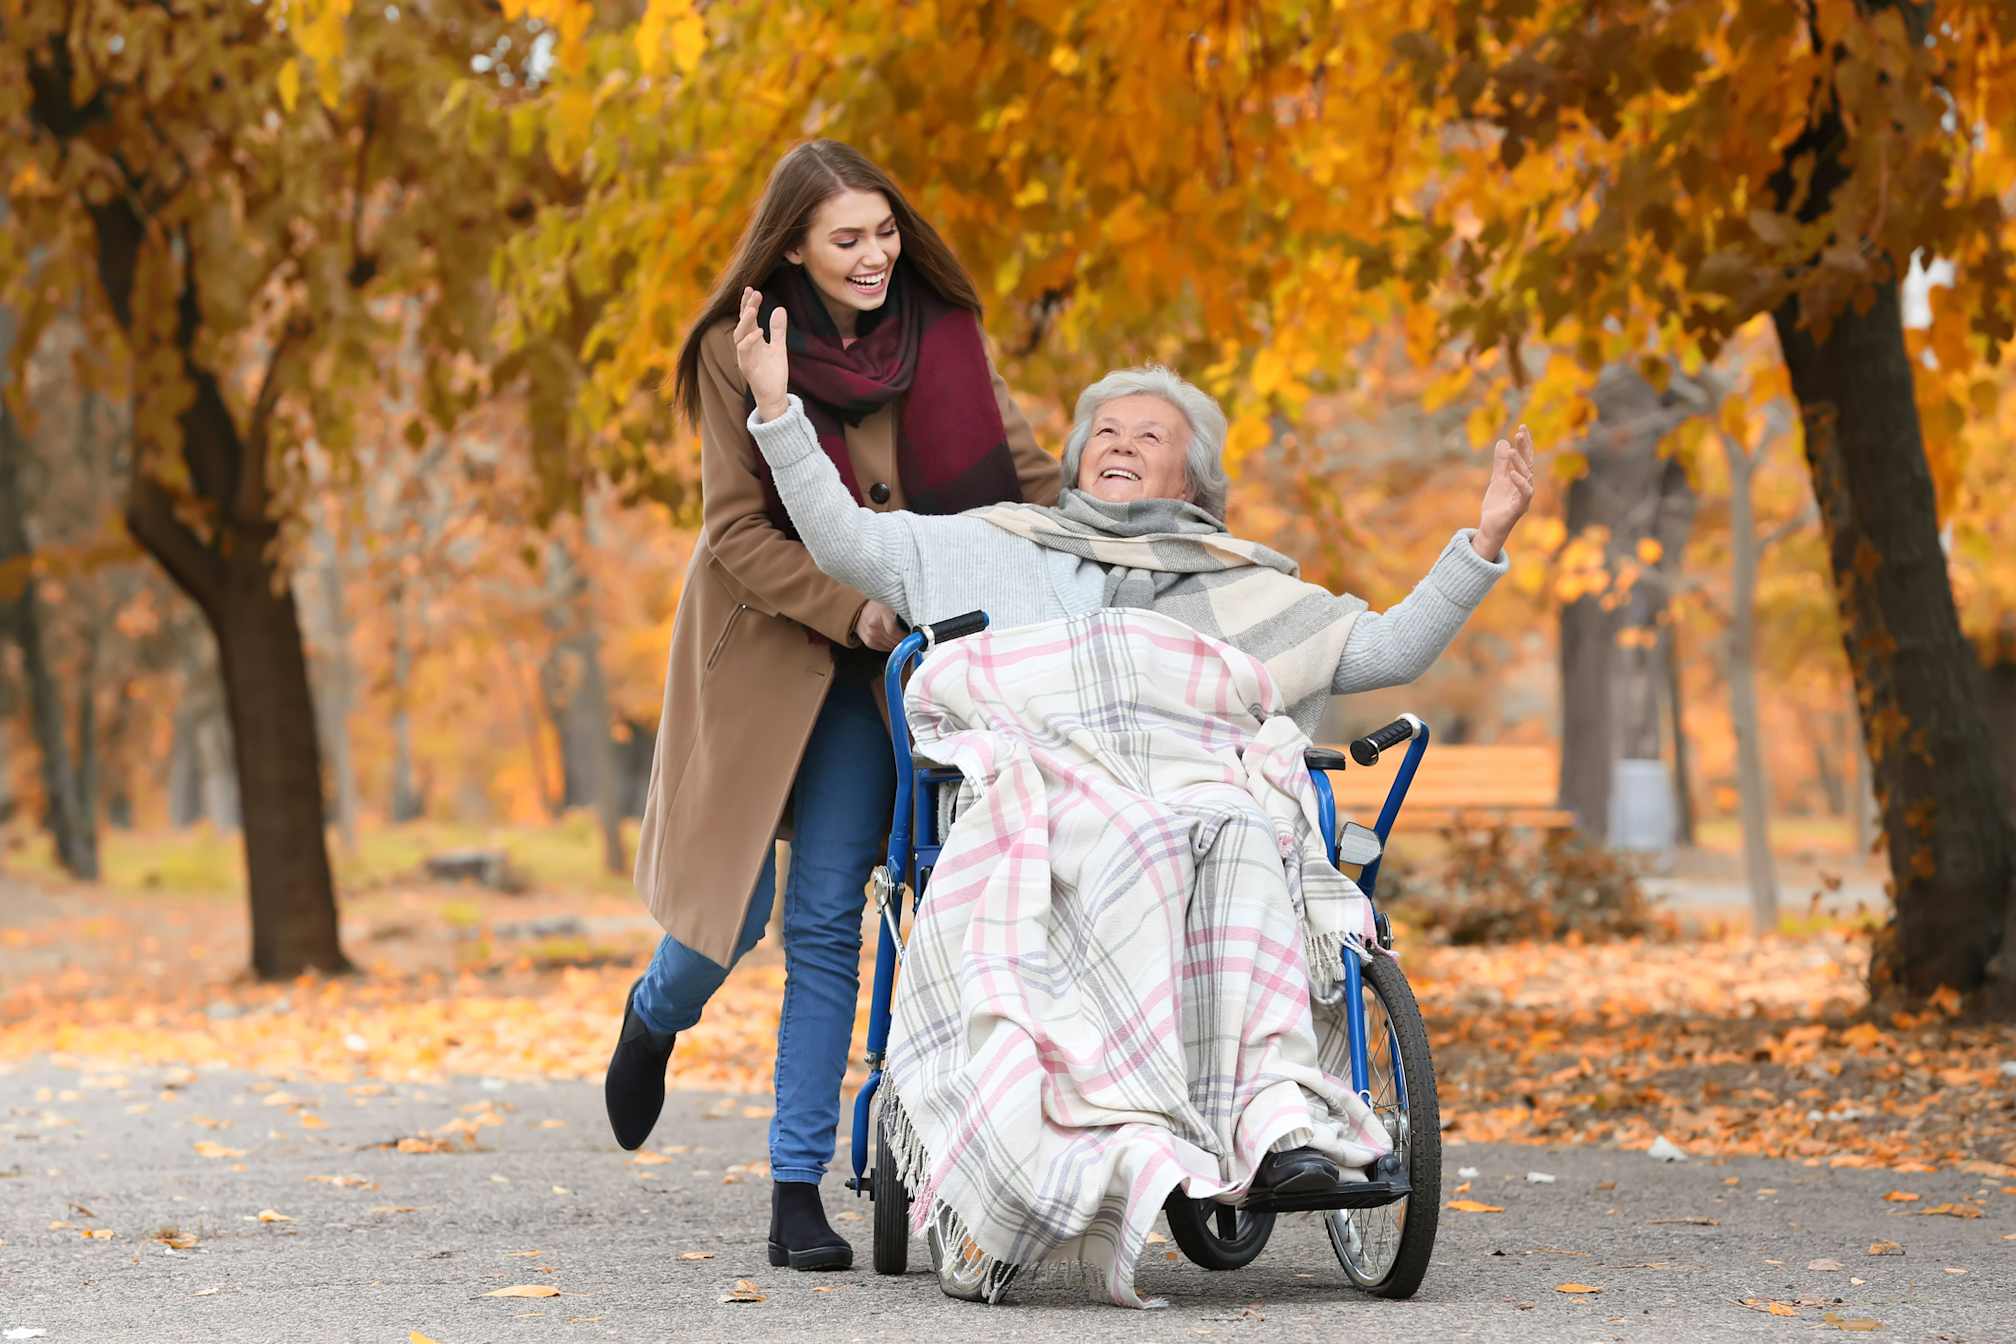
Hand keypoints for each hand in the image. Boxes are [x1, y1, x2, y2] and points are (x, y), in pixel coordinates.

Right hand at [733, 287, 789, 421]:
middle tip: (753, 292)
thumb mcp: (779, 347)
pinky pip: (744, 350)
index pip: (748, 318)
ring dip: (746, 320)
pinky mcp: (746, 367)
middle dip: (746, 307)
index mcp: (753, 339)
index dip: (748, 303)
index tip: (753, 289)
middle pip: (742, 322)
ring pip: (739, 335)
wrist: (774, 395)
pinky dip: (750, 340)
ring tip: (754, 307)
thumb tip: (780, 308)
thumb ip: (778, 330)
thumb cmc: (774, 372)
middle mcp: (746, 346)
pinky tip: (759, 330)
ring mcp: (744, 356)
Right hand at [853, 599, 905, 651]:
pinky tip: (891, 641)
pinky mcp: (869, 643)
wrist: (860, 612)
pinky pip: (884, 648)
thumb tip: (910, 632)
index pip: (893, 630)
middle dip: (903, 641)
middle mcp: (874, 626)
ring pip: (890, 646)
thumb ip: (898, 619)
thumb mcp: (889, 609)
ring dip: (897, 644)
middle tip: (908, 639)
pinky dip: (890, 646)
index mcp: (881, 614)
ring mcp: (871, 636)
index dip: (903, 635)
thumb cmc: (877, 609)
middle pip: (893, 640)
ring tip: (900, 639)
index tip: (910, 636)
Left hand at [1474, 424, 1535, 558]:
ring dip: (1519, 463)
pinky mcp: (1519, 509)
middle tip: (1520, 432)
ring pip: (1526, 477)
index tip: (1522, 427)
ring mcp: (1523, 497)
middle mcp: (1526, 486)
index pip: (1525, 458)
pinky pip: (1524, 494)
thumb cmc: (1497, 505)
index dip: (1525, 443)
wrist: (1490, 527)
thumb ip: (1500, 463)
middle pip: (1528, 464)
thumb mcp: (1496, 479)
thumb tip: (1503, 441)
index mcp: (1521, 479)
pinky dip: (1519, 482)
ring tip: (1511, 451)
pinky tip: (1512, 473)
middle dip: (1526, 448)